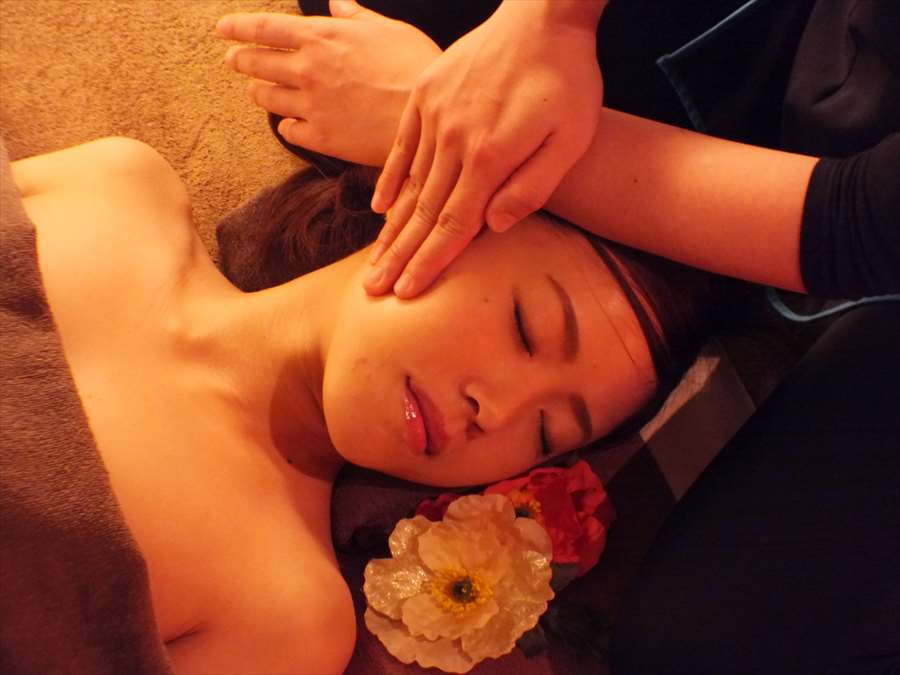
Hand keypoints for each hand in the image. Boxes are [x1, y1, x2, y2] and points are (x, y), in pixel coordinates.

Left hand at [216, 0, 440, 166]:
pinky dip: (286, 126)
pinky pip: (289, 131)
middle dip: (241, 60)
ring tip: (257, 92)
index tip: (222, 29)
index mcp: (322, 37)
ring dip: (259, 93)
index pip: (265, 27)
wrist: (426, 120)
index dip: (238, 27)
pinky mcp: (320, 138)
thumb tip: (340, 3)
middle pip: (257, 63)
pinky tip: (290, 124)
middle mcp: (308, 70)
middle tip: (233, 60)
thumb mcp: (389, 31)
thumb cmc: (415, 69)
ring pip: (267, 98)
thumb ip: (357, 18)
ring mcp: (311, 105)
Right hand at [365, 0, 604, 297]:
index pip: (453, 224)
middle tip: (375, 289)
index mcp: (489, 156)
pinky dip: (388, 178)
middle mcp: (453, 139)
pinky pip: (401, 145)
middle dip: (399, 256)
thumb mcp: (570, 137)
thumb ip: (532, 186)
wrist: (542, 16)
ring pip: (408, 184)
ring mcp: (434, 115)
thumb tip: (495, 227)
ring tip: (374, 260)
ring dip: (391, 227)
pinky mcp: (426, 94)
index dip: (430, 262)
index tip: (407, 293)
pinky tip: (380, 207)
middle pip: (422, 212)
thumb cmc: (567, 80)